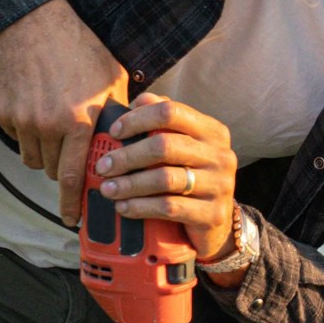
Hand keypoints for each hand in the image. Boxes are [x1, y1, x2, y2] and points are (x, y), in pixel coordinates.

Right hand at [0, 0, 127, 224]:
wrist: (32, 21)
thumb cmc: (77, 46)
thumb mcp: (111, 79)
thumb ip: (117, 113)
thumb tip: (128, 139)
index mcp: (77, 120)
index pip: (72, 176)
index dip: (72, 203)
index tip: (73, 219)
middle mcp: (46, 125)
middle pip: (49, 169)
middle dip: (61, 167)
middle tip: (69, 154)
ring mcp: (20, 119)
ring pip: (30, 155)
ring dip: (43, 149)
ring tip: (54, 123)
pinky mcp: (1, 110)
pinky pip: (14, 135)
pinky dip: (24, 130)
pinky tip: (36, 106)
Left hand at [90, 93, 239, 263]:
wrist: (217, 221)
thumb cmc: (192, 176)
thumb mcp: (184, 146)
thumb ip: (164, 122)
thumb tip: (139, 101)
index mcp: (212, 131)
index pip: (171, 112)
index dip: (138, 119)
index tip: (114, 132)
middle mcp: (220, 155)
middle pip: (165, 146)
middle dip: (127, 156)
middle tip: (103, 166)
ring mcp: (219, 185)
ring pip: (165, 179)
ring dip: (129, 184)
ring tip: (108, 189)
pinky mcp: (213, 213)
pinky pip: (169, 207)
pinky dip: (141, 207)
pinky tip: (124, 207)